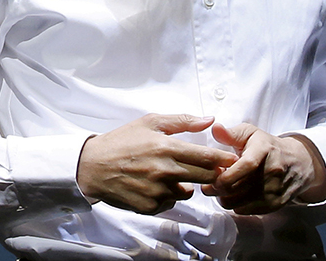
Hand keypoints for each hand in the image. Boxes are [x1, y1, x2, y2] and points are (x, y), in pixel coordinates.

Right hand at [77, 114, 238, 214]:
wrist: (92, 166)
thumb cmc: (121, 141)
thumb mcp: (149, 122)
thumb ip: (182, 121)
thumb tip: (210, 120)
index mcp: (166, 148)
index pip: (207, 158)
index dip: (223, 160)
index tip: (232, 159)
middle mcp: (165, 171)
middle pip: (205, 177)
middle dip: (211, 173)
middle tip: (207, 168)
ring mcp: (158, 191)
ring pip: (189, 192)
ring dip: (186, 184)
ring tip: (169, 174)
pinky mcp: (151, 206)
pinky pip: (171, 203)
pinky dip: (167, 195)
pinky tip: (154, 185)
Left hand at [202, 123, 325, 213]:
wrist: (299, 162)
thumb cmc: (268, 146)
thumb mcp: (251, 133)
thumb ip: (231, 133)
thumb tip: (215, 128)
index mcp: (263, 151)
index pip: (245, 166)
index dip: (226, 175)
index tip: (213, 177)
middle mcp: (272, 172)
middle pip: (237, 189)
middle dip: (217, 189)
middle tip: (209, 185)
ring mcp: (275, 190)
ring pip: (239, 204)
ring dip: (225, 199)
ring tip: (222, 189)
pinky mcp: (276, 204)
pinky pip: (248, 211)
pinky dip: (237, 206)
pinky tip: (235, 195)